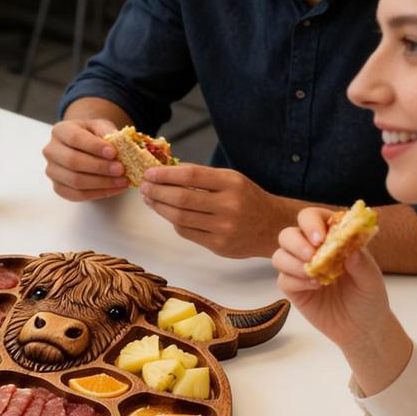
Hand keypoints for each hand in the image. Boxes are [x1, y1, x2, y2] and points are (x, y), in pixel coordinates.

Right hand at [42, 118, 129, 201]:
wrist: (84, 146)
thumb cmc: (92, 135)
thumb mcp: (100, 126)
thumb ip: (108, 132)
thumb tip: (120, 141)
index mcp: (60, 131)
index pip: (75, 138)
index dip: (94, 147)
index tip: (113, 152)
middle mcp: (51, 151)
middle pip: (73, 162)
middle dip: (100, 167)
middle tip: (121, 169)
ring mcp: (52, 171)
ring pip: (75, 181)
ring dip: (102, 183)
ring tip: (122, 181)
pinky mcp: (58, 188)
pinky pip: (78, 195)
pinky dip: (99, 193)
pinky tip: (115, 189)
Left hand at [139, 164, 283, 257]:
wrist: (272, 227)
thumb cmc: (247, 198)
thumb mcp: (231, 179)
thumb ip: (201, 175)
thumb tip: (166, 169)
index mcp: (231, 183)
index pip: (190, 176)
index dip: (165, 174)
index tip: (149, 173)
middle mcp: (229, 206)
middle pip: (181, 199)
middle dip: (157, 192)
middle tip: (144, 187)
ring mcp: (224, 228)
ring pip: (180, 218)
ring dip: (159, 208)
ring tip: (150, 200)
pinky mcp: (219, 246)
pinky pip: (187, 233)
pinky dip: (173, 222)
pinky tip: (168, 214)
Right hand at [272, 207, 393, 350]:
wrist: (361, 328)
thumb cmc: (369, 298)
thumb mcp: (372, 281)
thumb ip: (363, 265)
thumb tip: (352, 252)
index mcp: (330, 237)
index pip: (313, 217)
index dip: (311, 222)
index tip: (320, 237)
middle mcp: (311, 249)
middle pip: (289, 234)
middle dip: (297, 242)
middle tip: (311, 255)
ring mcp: (299, 268)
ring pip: (280, 254)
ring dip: (293, 263)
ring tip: (314, 275)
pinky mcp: (292, 288)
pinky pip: (283, 279)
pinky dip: (296, 281)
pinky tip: (315, 287)